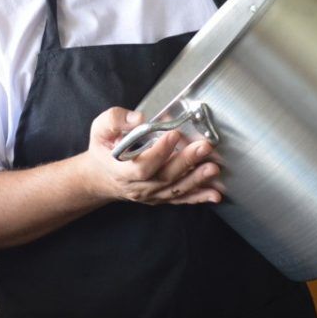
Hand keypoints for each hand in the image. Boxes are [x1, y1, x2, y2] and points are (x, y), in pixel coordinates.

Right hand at [83, 108, 221, 204]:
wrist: (101, 176)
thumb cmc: (103, 150)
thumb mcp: (100, 129)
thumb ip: (116, 120)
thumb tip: (139, 118)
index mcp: (121, 170)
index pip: (142, 166)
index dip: (159, 152)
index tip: (173, 134)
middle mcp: (138, 187)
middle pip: (164, 177)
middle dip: (186, 162)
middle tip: (203, 147)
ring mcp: (151, 195)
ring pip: (176, 189)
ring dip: (197, 179)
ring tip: (213, 168)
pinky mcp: (160, 197)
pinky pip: (181, 199)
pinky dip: (199, 197)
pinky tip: (215, 193)